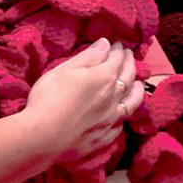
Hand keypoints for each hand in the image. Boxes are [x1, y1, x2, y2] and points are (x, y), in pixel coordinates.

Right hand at [26, 39, 136, 158]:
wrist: (43, 137)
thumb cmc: (49, 97)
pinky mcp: (103, 138)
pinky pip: (119, 126)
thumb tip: (106, 44)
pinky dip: (122, 117)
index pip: (116, 59)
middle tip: (129, 56)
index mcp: (104, 77)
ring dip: (137, 91)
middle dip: (130, 64)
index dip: (118, 49)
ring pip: (132, 103)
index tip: (117, 44)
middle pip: (128, 77)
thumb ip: (89, 57)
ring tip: (139, 84)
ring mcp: (110, 120)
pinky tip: (120, 117)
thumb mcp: (65, 70)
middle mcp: (113, 98)